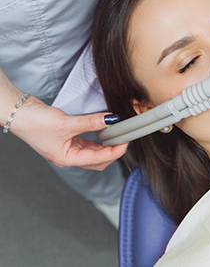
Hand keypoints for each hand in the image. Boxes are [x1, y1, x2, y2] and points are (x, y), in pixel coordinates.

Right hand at [10, 95, 127, 169]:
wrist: (19, 112)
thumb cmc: (35, 123)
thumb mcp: (67, 123)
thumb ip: (91, 122)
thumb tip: (111, 120)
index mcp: (67, 159)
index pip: (97, 160)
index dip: (114, 152)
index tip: (126, 142)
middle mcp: (68, 156)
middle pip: (97, 160)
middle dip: (112, 152)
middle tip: (124, 139)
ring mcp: (68, 148)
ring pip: (93, 151)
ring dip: (106, 145)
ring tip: (118, 135)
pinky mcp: (68, 138)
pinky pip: (87, 142)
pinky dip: (97, 138)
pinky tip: (104, 132)